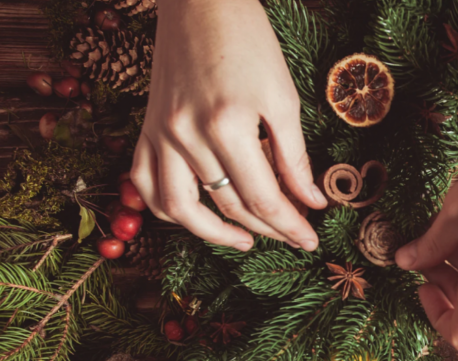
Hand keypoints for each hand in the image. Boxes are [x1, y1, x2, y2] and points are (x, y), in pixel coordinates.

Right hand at [131, 0, 326, 250]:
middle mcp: (187, 136)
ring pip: (181, 208)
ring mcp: (161, 134)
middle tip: (293, 236)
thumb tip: (312, 201)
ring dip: (214, 233)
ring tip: (245, 241)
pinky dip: (168, 209)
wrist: (200, 0)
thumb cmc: (249, 41)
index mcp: (228, 127)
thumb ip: (295, 156)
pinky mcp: (147, 128)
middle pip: (230, 206)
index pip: (263, 199)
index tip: (310, 240)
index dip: (290, 225)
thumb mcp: (283, 96)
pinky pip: (145, 184)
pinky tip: (197, 217)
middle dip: (267, 229)